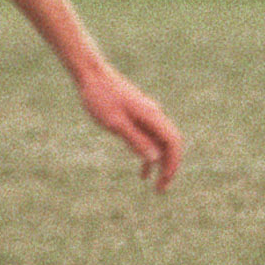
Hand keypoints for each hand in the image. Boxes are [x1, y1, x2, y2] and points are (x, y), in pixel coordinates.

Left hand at [77, 65, 184, 192]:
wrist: (91, 75)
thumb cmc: (100, 97)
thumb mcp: (115, 123)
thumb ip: (136, 141)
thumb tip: (155, 159)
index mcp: (151, 116)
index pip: (173, 142)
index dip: (173, 163)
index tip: (165, 181)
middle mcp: (154, 115)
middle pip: (170, 144)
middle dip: (169, 167)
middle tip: (161, 189)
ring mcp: (147, 115)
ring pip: (160, 143)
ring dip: (160, 163)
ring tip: (154, 185)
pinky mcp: (137, 115)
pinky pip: (149, 138)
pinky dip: (148, 153)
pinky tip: (143, 170)